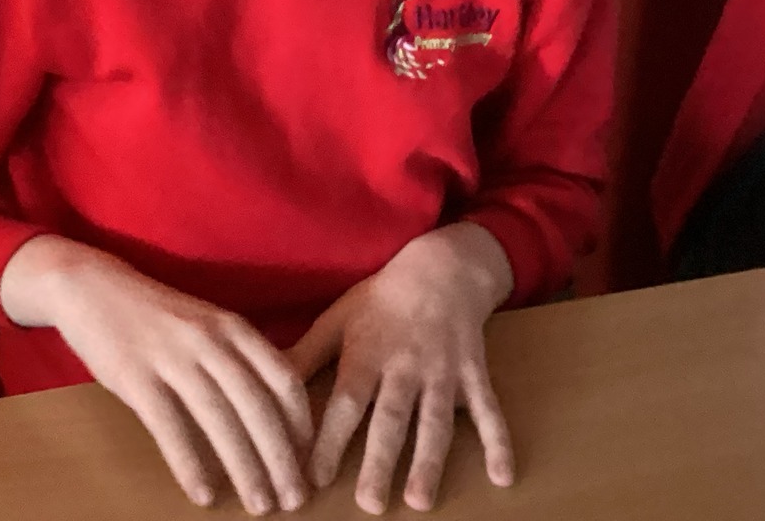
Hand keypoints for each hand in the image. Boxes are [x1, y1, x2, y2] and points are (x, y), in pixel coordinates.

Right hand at [0, 236, 312, 513]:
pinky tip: (203, 495)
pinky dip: (190, 465)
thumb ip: (240, 357)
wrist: (91, 287)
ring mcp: (172, 357)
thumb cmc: (156, 315)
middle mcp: (209, 340)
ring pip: (220, 420)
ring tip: (259, 505)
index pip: (284, 379)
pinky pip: (169, 428)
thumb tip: (276, 411)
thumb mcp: (208, 323)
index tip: (311, 461)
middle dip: (281, 458)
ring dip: (245, 469)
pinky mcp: (135, 376)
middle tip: (295, 499)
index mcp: (233, 326)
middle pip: (258, 406)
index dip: (302, 426)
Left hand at [289, 224, 514, 514]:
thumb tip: (261, 384)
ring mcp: (443, 371)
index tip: (312, 478)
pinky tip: (503, 476)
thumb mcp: (338, 318)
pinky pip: (489, 410)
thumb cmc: (381, 299)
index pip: (345, 402)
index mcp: (367, 353)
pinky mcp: (474, 374)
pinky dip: (498, 442)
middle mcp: (405, 366)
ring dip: (429, 461)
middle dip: (379, 461)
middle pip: (390, 419)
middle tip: (368, 503)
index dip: (328, 439)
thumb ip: (305, 355)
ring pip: (436, 422)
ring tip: (419, 500)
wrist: (442, 268)